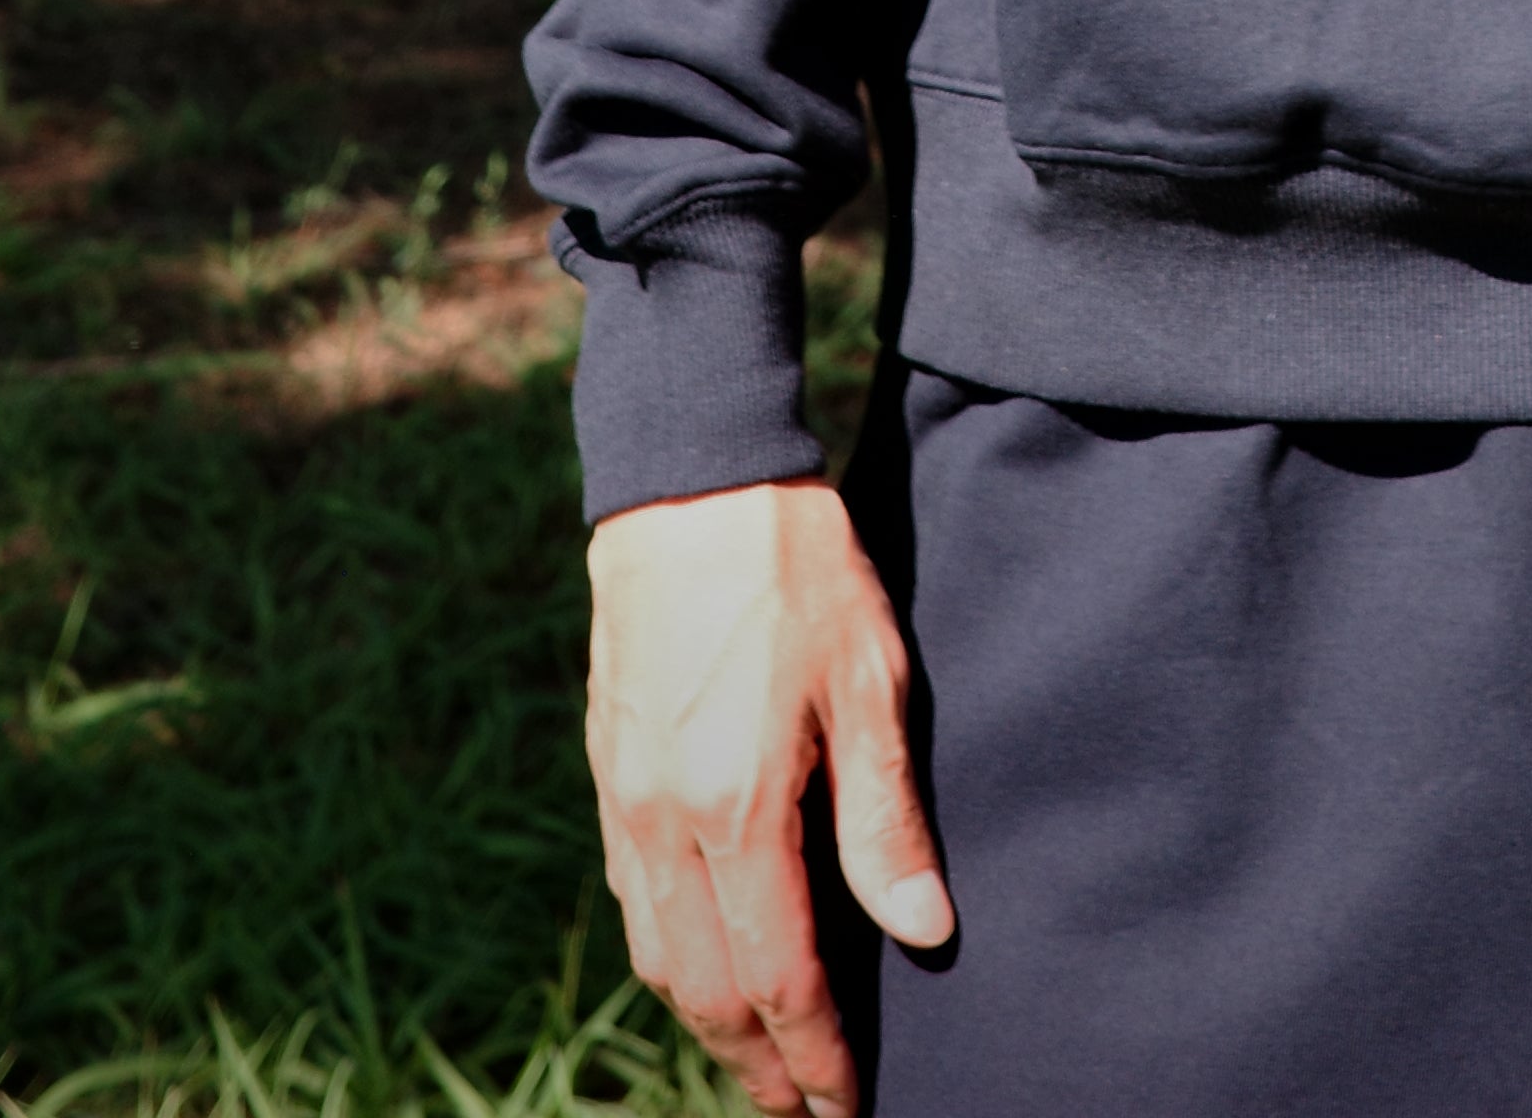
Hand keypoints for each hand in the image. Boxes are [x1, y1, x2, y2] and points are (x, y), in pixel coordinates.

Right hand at [587, 477, 952, 1116]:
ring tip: (762, 1056)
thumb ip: (884, 815)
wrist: (688, 477)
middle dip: (758, 1065)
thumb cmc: (794, 566)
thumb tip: (923, 931)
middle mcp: (664, 822)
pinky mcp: (607, 768)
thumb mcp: (867, 677)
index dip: (815, 1056)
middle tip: (805, 1109)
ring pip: (657, 956)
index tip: (846, 1105)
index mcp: (735, 810)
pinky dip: (670, 956)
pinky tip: (704, 960)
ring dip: (710, 1020)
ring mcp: (624, 798)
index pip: (778, 978)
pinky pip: (632, 898)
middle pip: (706, 991)